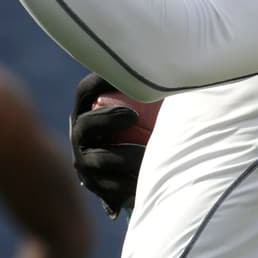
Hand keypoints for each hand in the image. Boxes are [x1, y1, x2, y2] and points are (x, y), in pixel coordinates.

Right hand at [69, 72, 143, 218]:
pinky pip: (110, 186)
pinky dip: (129, 183)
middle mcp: (80, 135)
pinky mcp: (95, 185)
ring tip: (148, 154)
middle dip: (107, 119)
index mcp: (87, 109)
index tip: (122, 76)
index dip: (99, 82)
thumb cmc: (149, 124)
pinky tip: (148, 179)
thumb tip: (177, 70)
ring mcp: (84, 161)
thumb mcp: (146, 105)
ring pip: (100, 159)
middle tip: (133, 116)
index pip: (86, 90)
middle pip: (88, 124)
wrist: (132, 171)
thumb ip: (153, 89)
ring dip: (125, 157)